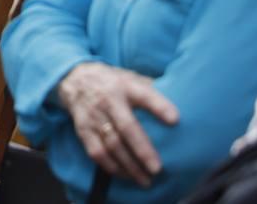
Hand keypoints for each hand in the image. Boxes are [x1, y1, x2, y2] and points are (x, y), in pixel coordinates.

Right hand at [57, 62, 178, 186]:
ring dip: (129, 165)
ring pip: (112, 145)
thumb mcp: (131, 77)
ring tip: (145, 180)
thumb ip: (151, 88)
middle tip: (157, 168)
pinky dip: (111, 166)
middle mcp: (108, 100)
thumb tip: (181, 97)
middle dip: (142, 149)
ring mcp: (94, 116)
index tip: (175, 119)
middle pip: (126, 127)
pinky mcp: (83, 129)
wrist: (75, 79)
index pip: (144, 95)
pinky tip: (125, 175)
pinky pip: (96, 152)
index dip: (159, 106)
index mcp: (125, 86)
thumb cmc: (112, 81)